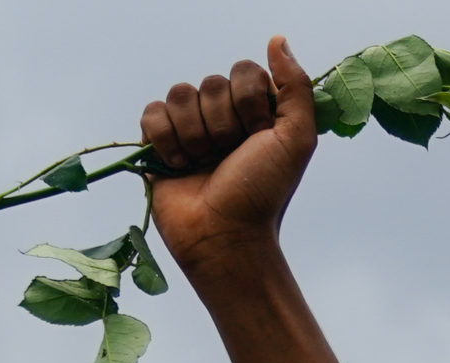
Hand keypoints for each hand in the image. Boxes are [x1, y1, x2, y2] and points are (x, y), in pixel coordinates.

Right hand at [139, 39, 318, 278]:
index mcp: (255, 112)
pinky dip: (165, 139)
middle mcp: (223, 116)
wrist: (224, 235)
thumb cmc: (263, 192)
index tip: (258, 137)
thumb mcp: (296, 139)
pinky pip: (152, 113)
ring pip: (180, 94)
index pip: (244, 71)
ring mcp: (190, 128)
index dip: (249, 103)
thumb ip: (295, 86)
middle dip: (222, 124)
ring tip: (203, 164)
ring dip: (194, 134)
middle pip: (211, 82)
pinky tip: (178, 165)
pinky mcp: (158, 143)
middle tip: (229, 157)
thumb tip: (277, 39)